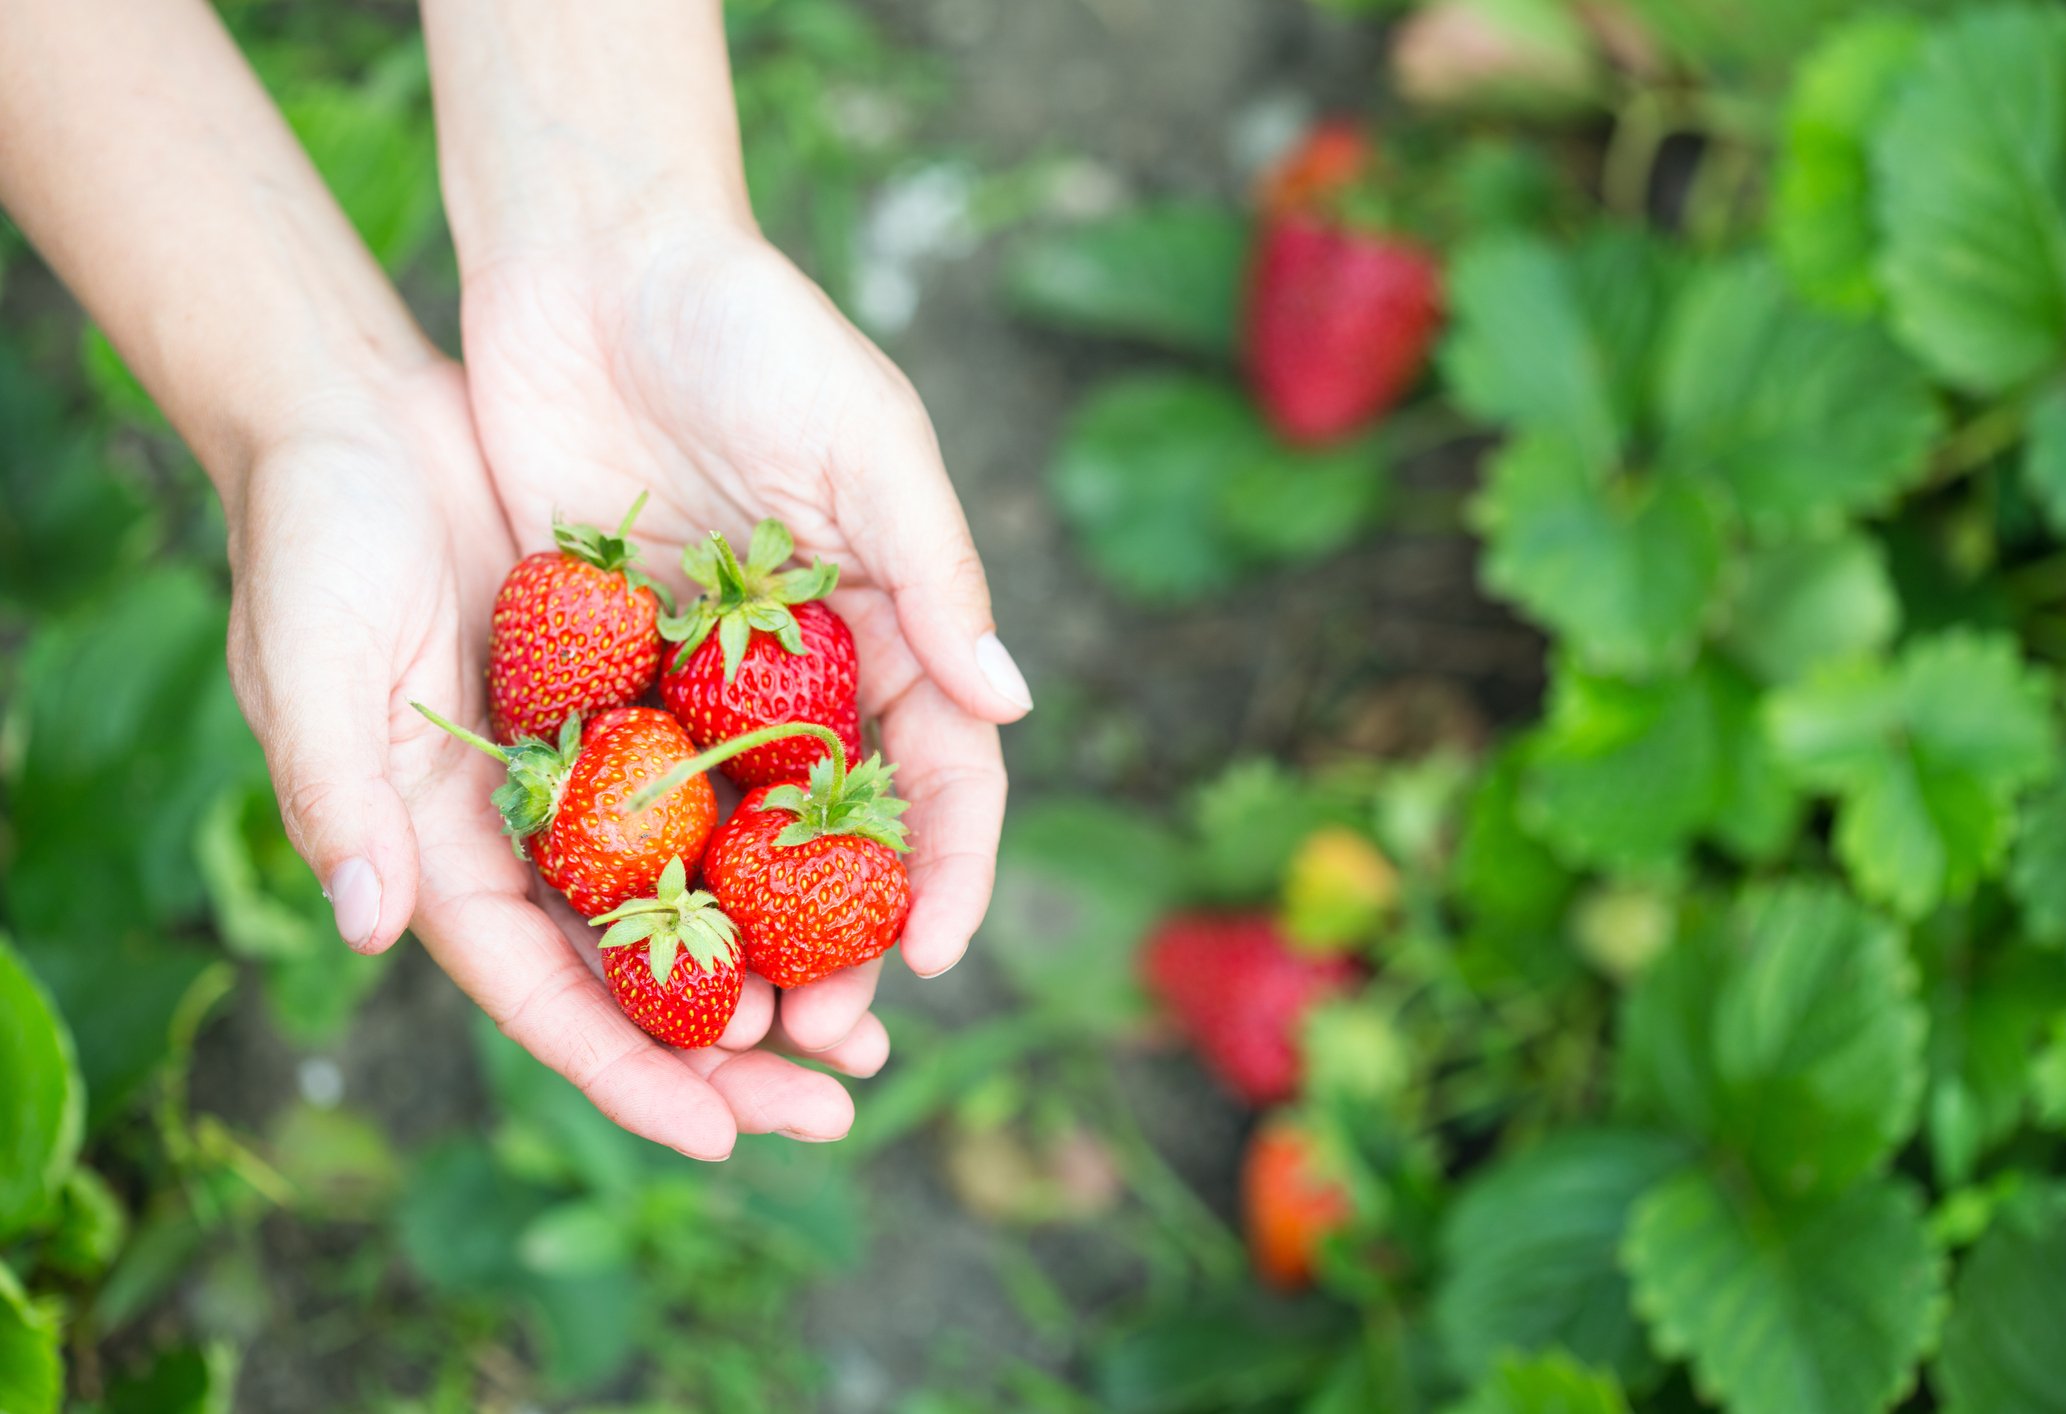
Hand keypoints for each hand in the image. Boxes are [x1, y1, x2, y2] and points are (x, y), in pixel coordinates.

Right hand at [225, 362, 877, 1159]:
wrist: (358, 413)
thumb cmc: (310, 536)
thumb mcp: (309, 656)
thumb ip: (337, 790)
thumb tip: (370, 928)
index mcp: (438, 852)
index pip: (543, 993)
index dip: (625, 1072)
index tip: (720, 1137)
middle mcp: (521, 833)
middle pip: (637, 976)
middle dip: (731, 1053)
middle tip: (836, 1107)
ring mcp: (585, 773)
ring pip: (693, 901)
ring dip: (777, 965)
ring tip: (866, 1027)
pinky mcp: (634, 702)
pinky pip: (719, 790)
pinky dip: (778, 843)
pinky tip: (857, 876)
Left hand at [453, 221, 1029, 1052]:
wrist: (592, 262)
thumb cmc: (752, 335)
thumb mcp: (866, 444)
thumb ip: (936, 577)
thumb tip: (1012, 708)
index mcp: (891, 625)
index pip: (945, 772)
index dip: (952, 865)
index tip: (935, 948)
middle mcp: (804, 673)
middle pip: (840, 836)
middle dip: (845, 938)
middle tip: (827, 1031)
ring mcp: (700, 683)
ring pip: (733, 838)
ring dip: (741, 937)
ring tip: (732, 1026)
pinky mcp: (599, 670)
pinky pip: (617, 789)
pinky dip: (628, 868)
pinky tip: (614, 945)